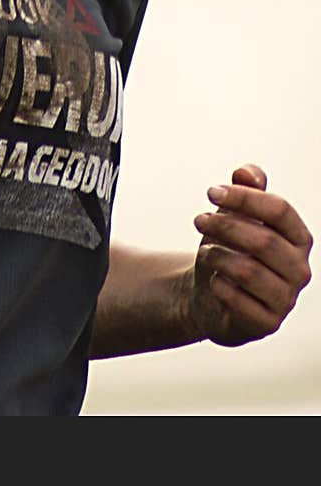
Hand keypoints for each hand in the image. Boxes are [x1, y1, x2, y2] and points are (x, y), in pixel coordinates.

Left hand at [187, 164, 312, 346]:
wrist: (210, 292)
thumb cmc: (229, 247)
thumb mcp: (234, 213)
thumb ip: (245, 190)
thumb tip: (246, 172)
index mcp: (299, 238)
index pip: (280, 210)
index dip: (244, 197)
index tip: (210, 192)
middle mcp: (300, 270)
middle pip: (264, 240)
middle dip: (225, 225)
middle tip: (198, 219)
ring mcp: (286, 299)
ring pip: (250, 271)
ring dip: (218, 256)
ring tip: (204, 251)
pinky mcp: (268, 324)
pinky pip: (240, 303)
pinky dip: (219, 286)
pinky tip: (212, 280)